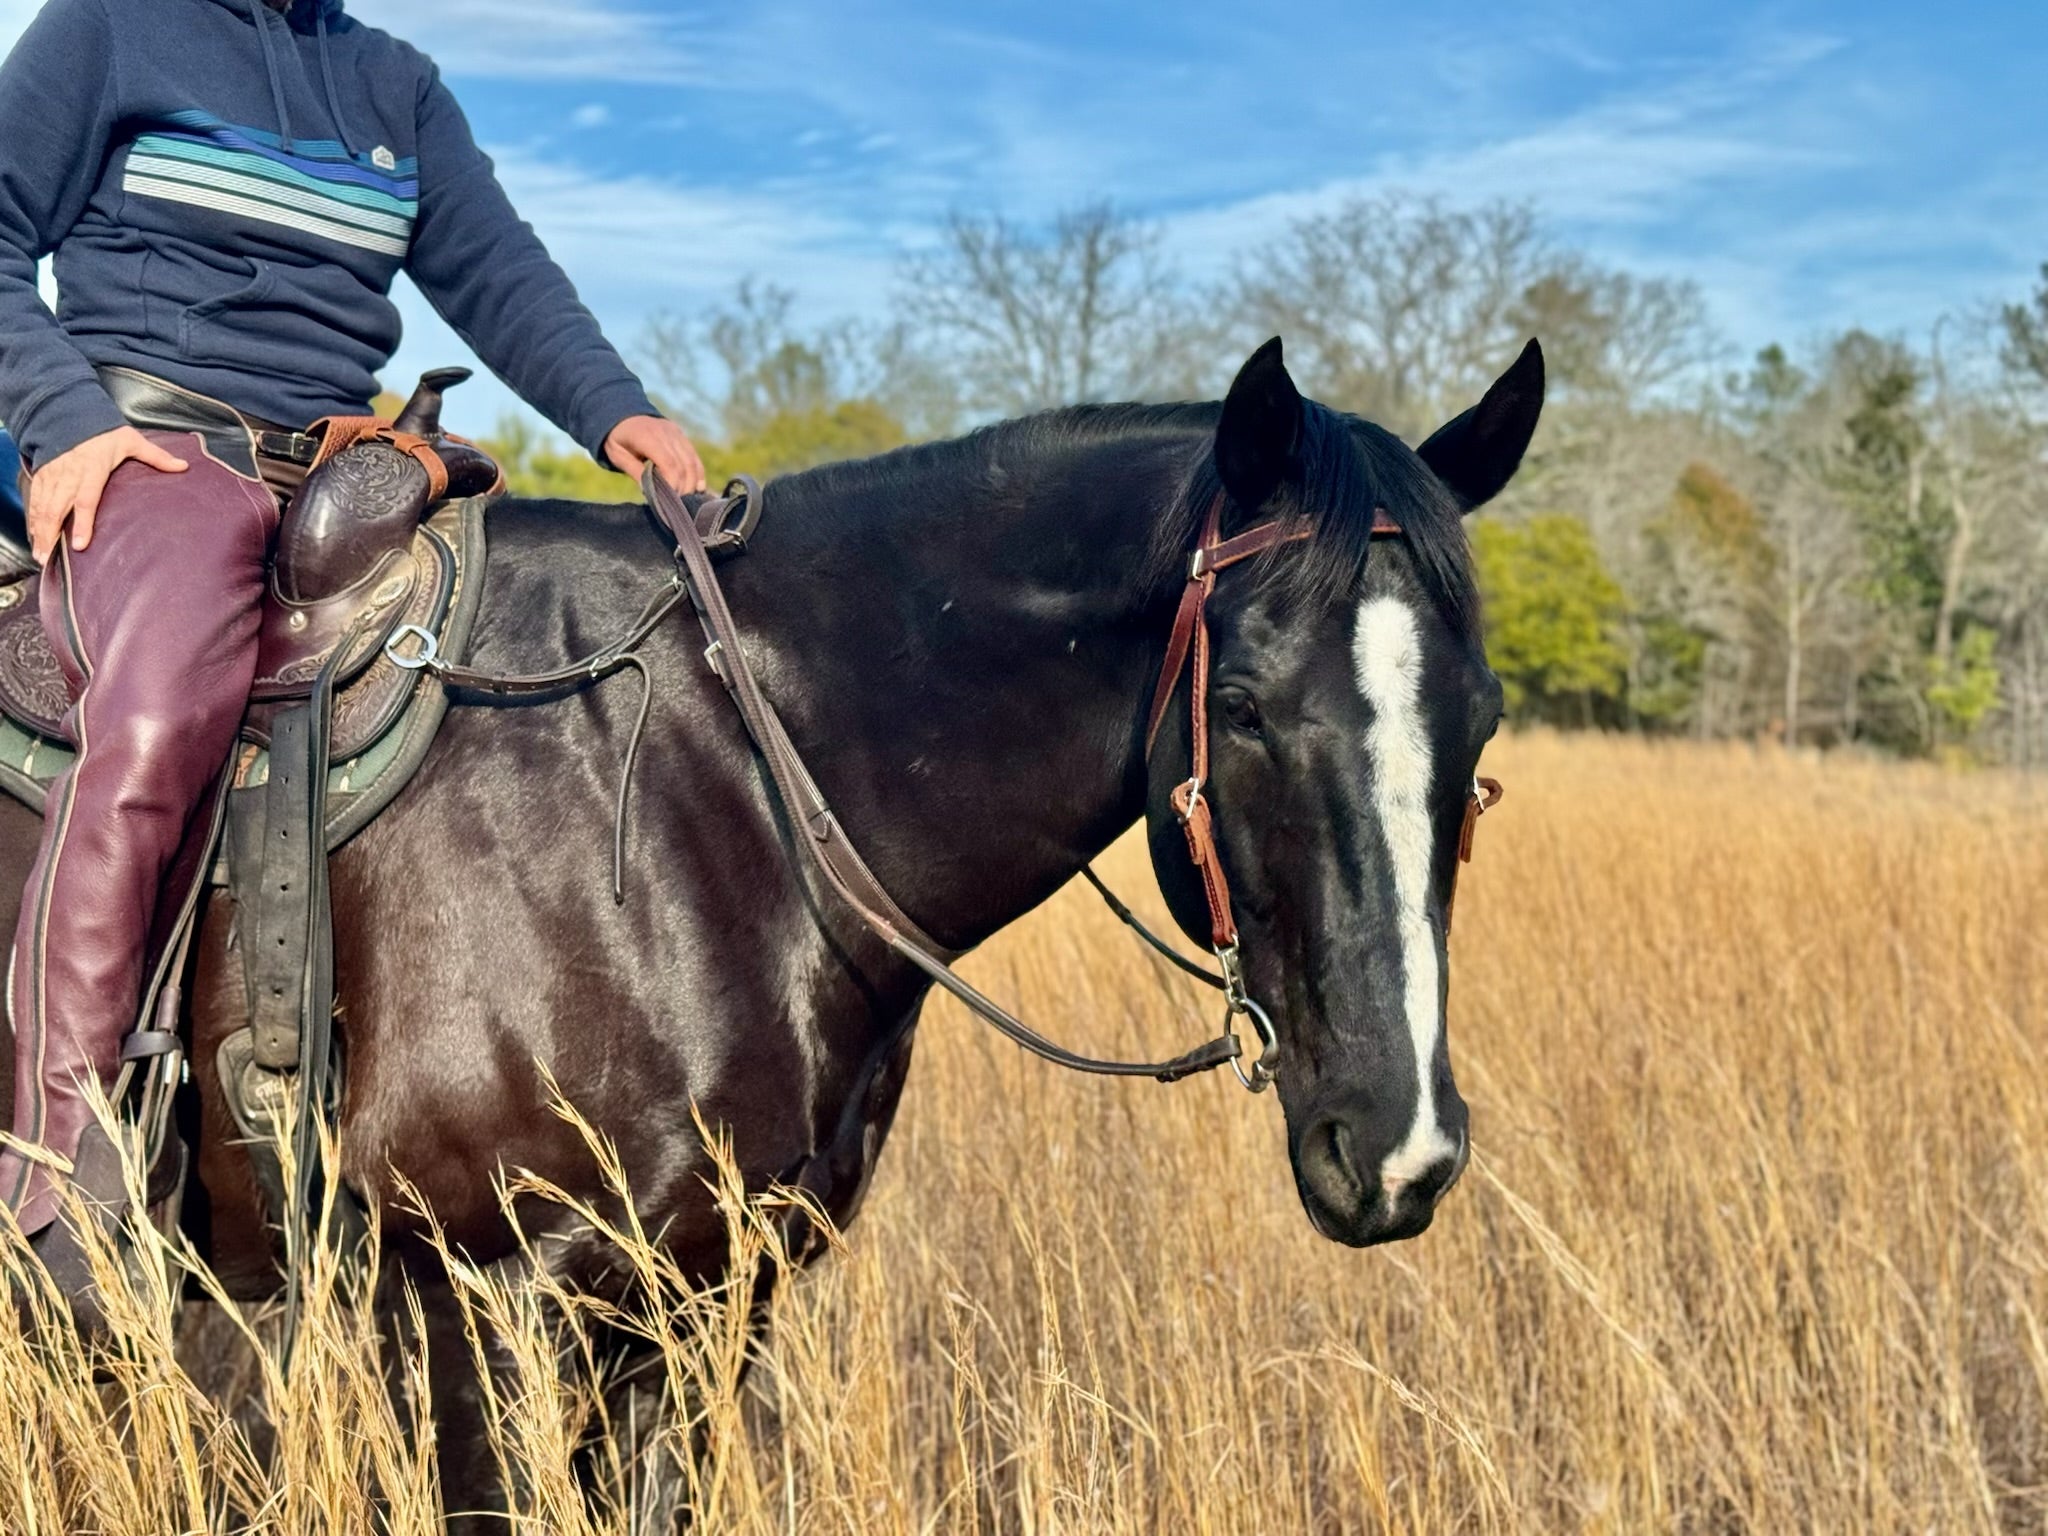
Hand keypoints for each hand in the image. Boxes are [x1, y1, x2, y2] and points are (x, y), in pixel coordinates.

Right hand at [27, 426, 187, 562]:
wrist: (71, 414)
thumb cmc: (104, 432)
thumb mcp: (132, 441)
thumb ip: (156, 456)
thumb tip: (183, 467)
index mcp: (92, 470)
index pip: (86, 501)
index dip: (83, 524)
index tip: (79, 545)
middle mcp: (70, 475)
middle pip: (57, 509)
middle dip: (51, 534)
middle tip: (48, 559)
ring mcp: (53, 475)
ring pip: (43, 507)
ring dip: (39, 531)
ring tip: (40, 555)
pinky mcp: (42, 475)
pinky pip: (36, 500)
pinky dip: (33, 519)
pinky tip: (34, 536)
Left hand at [604, 415, 706, 494]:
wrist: (622, 414)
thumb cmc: (617, 439)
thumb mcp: (618, 456)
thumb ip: (635, 472)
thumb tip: (652, 493)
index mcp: (647, 437)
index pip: (669, 464)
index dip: (673, 484)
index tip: (669, 500)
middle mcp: (666, 433)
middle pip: (683, 465)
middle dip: (683, 487)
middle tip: (677, 503)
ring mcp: (676, 433)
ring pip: (692, 461)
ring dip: (693, 482)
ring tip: (687, 497)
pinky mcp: (681, 436)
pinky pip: (694, 456)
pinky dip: (698, 473)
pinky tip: (698, 487)